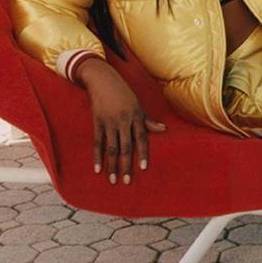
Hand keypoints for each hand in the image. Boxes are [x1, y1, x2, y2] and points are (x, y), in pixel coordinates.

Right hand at [76, 60, 166, 185]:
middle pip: (126, 147)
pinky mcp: (97, 122)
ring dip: (112, 165)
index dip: (143, 153)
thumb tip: (164, 129)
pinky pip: (98, 142)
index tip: (144, 168)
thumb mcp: (138, 105)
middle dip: (126, 165)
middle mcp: (123, 121)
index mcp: (135, 116)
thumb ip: (148, 120)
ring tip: (112, 180)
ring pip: (111, 148)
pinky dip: (97, 156)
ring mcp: (109, 122)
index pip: (141, 138)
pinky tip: (98, 169)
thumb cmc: (124, 94)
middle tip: (126, 181)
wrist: (103, 80)